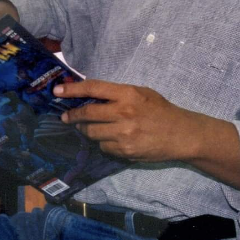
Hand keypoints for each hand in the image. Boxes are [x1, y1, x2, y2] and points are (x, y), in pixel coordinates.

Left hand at [55, 80, 239, 187]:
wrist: (181, 134)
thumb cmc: (160, 110)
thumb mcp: (141, 93)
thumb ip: (117, 93)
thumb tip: (90, 95)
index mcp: (127, 94)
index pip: (93, 88)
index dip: (72, 89)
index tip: (57, 90)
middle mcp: (123, 112)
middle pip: (87, 113)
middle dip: (72, 115)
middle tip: (66, 117)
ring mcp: (123, 134)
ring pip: (91, 132)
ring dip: (86, 130)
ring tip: (86, 127)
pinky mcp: (125, 151)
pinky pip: (103, 146)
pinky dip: (102, 143)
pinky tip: (110, 139)